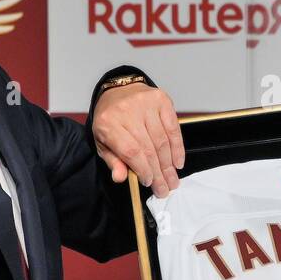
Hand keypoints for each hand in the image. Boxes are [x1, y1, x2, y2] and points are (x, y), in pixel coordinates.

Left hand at [92, 81, 183, 197]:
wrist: (118, 90)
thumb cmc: (110, 118)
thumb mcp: (102, 141)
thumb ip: (112, 160)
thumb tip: (120, 177)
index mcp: (108, 123)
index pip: (131, 151)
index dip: (143, 169)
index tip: (149, 182)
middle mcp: (127, 111)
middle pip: (148, 148)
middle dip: (159, 173)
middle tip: (165, 188)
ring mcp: (146, 103)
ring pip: (162, 141)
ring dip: (169, 164)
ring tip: (172, 179)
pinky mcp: (161, 100)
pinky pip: (173, 128)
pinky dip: (177, 147)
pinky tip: (178, 161)